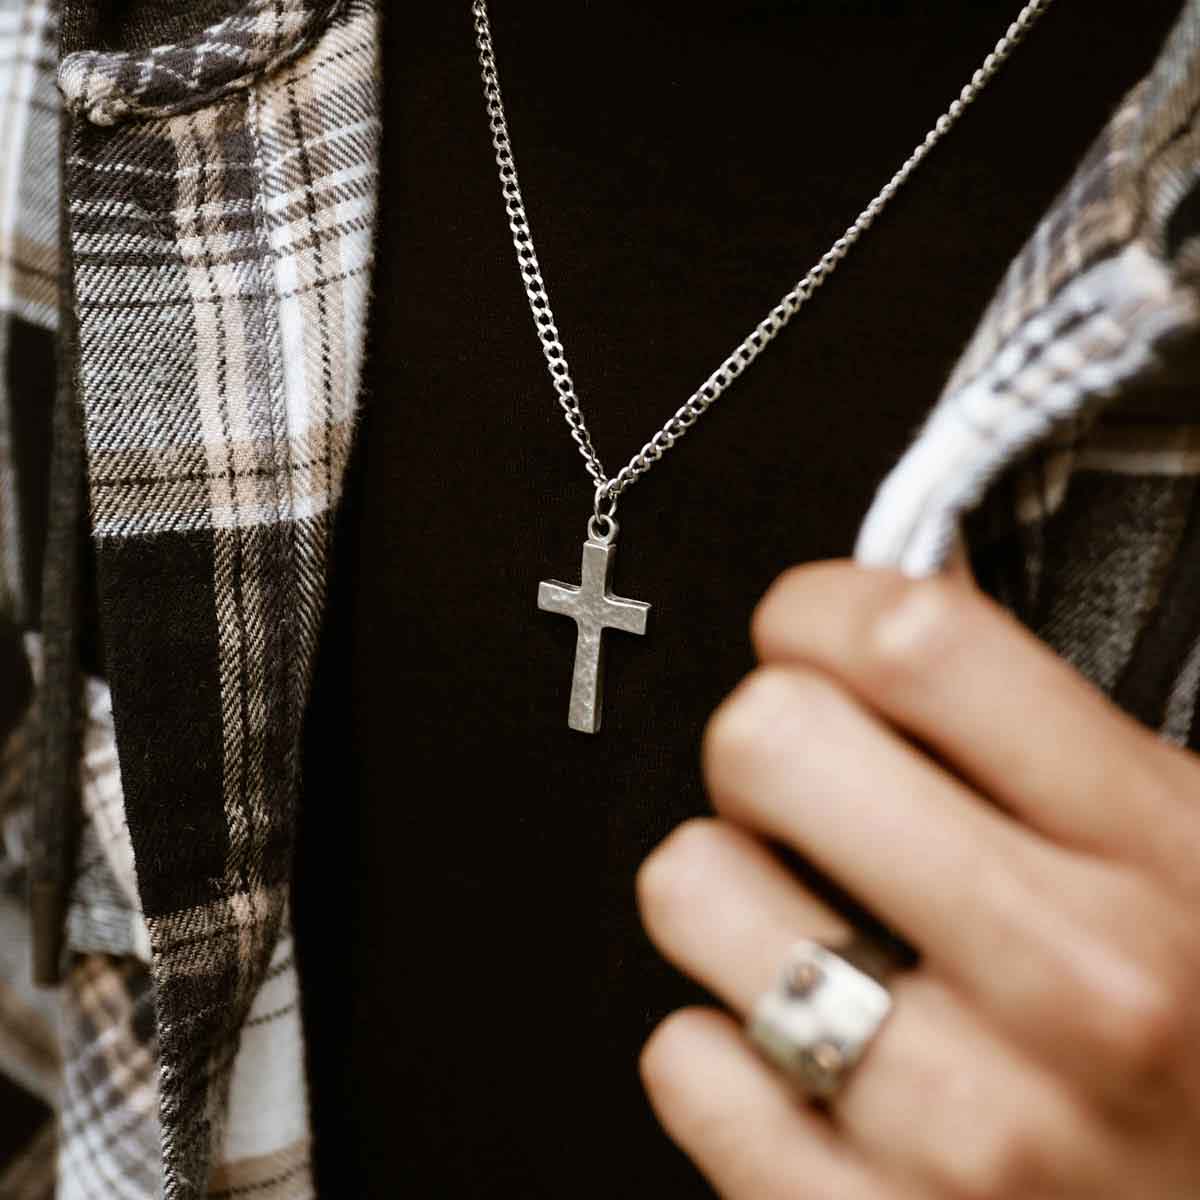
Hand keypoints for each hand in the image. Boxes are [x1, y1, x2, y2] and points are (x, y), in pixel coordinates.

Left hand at [637, 561, 1199, 1198]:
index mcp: (1171, 851)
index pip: (914, 641)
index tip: (809, 634)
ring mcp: (969, 1130)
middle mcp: (1075, 982)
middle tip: (803, 786)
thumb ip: (1057, 730)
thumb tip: (898, 593)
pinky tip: (805, 1059)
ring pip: (693, 889)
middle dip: (763, 742)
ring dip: (729, 891)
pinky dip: (724, 1047)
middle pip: (766, 740)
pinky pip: (686, 1064)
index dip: (821, 610)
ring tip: (804, 926)